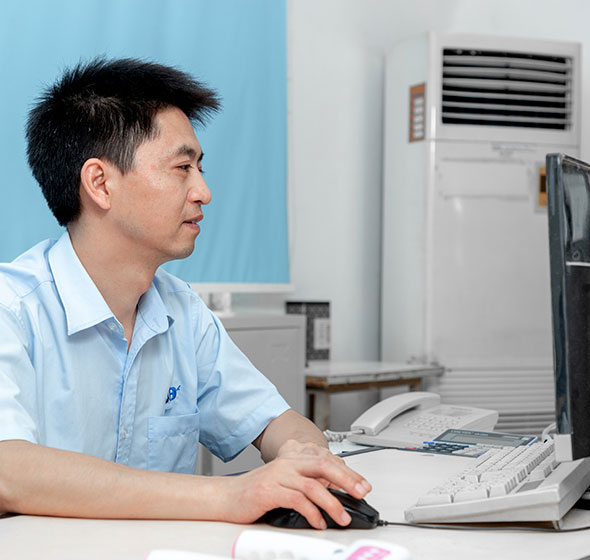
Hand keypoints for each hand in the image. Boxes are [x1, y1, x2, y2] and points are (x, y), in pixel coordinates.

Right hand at [221, 439, 371, 528]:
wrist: (226, 496)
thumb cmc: (255, 492)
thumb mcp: (284, 483)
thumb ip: (305, 485)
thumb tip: (333, 496)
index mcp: (293, 460)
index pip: (326, 461)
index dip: (348, 473)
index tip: (363, 485)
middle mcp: (287, 464)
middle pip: (324, 466)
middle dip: (347, 480)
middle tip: (361, 493)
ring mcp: (278, 476)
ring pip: (313, 485)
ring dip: (332, 503)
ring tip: (342, 518)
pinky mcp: (269, 491)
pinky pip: (296, 500)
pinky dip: (311, 513)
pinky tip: (318, 522)